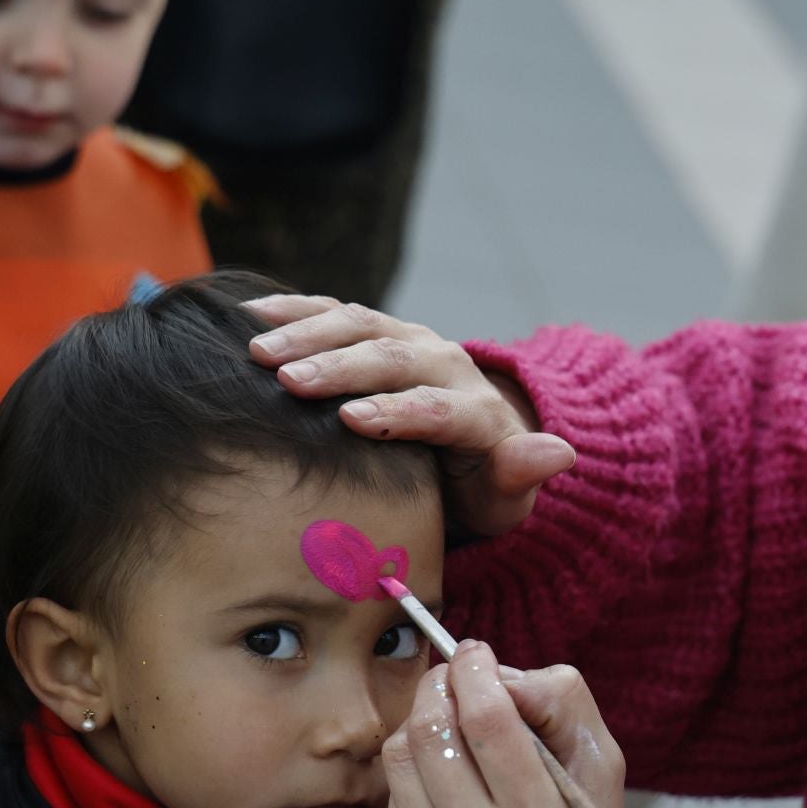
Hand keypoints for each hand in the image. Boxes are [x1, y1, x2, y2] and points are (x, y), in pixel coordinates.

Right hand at [244, 295, 577, 537]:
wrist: (474, 443)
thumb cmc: (481, 488)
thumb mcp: (506, 498)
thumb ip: (522, 475)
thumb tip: (560, 452)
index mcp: (475, 409)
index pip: (438, 408)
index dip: (398, 412)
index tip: (352, 421)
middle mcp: (442, 362)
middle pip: (391, 358)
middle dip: (339, 367)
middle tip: (288, 381)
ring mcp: (406, 339)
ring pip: (358, 325)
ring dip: (306, 334)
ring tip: (257, 350)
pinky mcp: (375, 329)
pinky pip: (332, 310)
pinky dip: (291, 309)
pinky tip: (246, 315)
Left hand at [381, 642, 628, 807]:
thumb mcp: (605, 773)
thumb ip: (563, 706)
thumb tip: (499, 673)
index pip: (487, 719)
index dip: (474, 669)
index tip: (478, 653)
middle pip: (431, 728)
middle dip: (442, 684)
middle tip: (461, 677)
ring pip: (400, 752)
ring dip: (424, 720)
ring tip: (455, 725)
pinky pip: (395, 789)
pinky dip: (418, 766)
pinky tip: (449, 780)